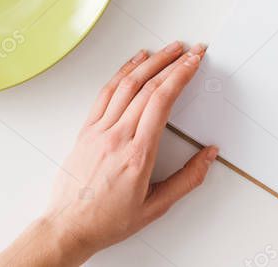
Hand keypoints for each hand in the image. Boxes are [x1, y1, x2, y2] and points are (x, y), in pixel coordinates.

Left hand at [0, 42, 216, 266]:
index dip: (181, 75)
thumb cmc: (108, 220)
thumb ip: (187, 179)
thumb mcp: (156, 207)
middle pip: (147, 87)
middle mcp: (117, 137)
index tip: (194, 62)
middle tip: (189, 51)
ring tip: (167, 50)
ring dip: (149, 62)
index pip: (162, 101)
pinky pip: (105, 93)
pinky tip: (134, 63)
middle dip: (172, 63)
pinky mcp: (86, 130)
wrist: (69, 227)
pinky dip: (122, 72)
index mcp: (138, 155)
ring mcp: (99, 131)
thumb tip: (209, 155)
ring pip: (126, 85)